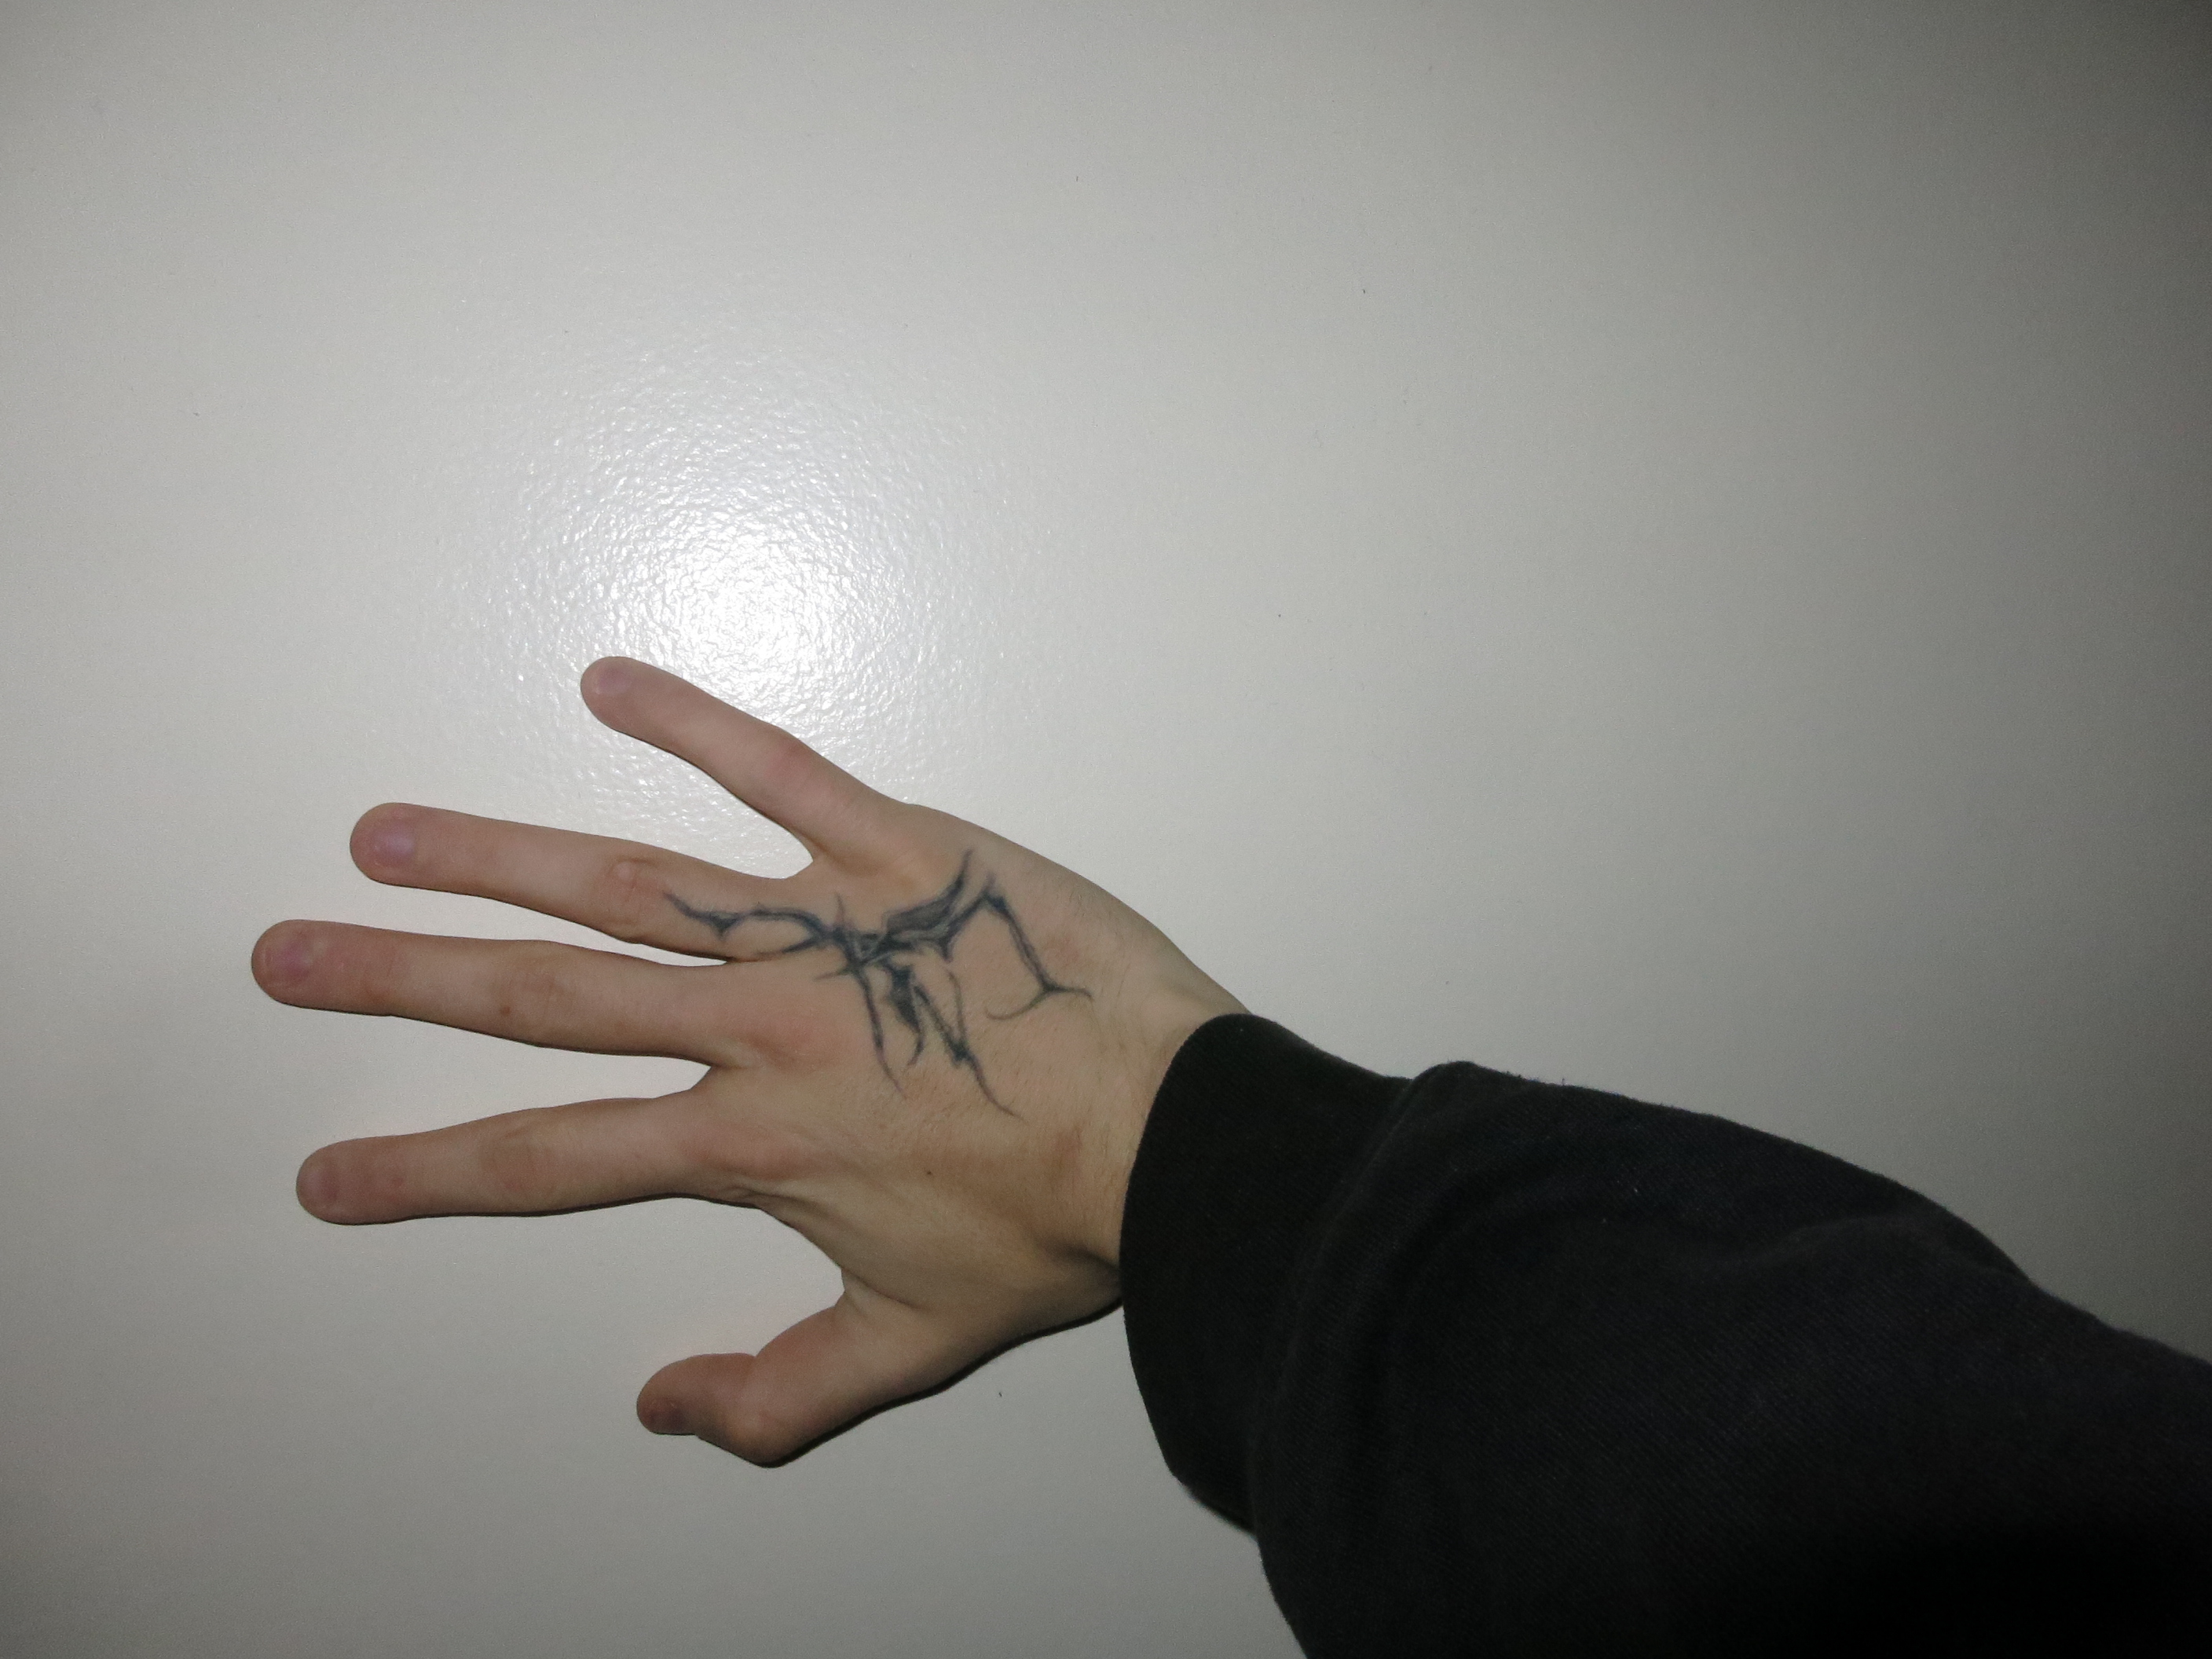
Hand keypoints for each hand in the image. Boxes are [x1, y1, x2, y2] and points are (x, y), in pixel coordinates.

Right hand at [253, 658, 1242, 1462]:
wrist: (1182, 1136)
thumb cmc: (1058, 1229)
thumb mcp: (915, 1344)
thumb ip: (781, 1392)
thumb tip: (663, 1411)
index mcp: (751, 1141)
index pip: (554, 1162)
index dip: (426, 1173)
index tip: (327, 1174)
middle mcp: (759, 1026)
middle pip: (548, 999)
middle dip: (404, 982)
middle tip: (287, 953)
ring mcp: (824, 927)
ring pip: (631, 881)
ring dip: (498, 855)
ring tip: (387, 832)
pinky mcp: (904, 852)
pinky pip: (787, 771)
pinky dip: (698, 722)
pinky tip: (608, 678)